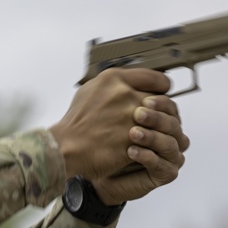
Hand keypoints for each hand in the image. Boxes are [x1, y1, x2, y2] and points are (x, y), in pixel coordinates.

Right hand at [49, 68, 188, 204]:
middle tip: (159, 118)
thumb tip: (129, 82)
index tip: (162, 93)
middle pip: (162, 101)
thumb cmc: (75, 122)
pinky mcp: (134, 138)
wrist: (65, 148)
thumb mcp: (90, 90)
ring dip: (161, 128)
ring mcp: (131, 118)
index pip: (155, 78)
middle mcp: (125, 95)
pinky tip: (149, 146)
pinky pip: (155, 139)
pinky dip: (154, 143)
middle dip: (162, 111)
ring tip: (155, 133)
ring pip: (162, 121)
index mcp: (114, 79)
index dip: (162, 88)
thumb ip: (113, 83)